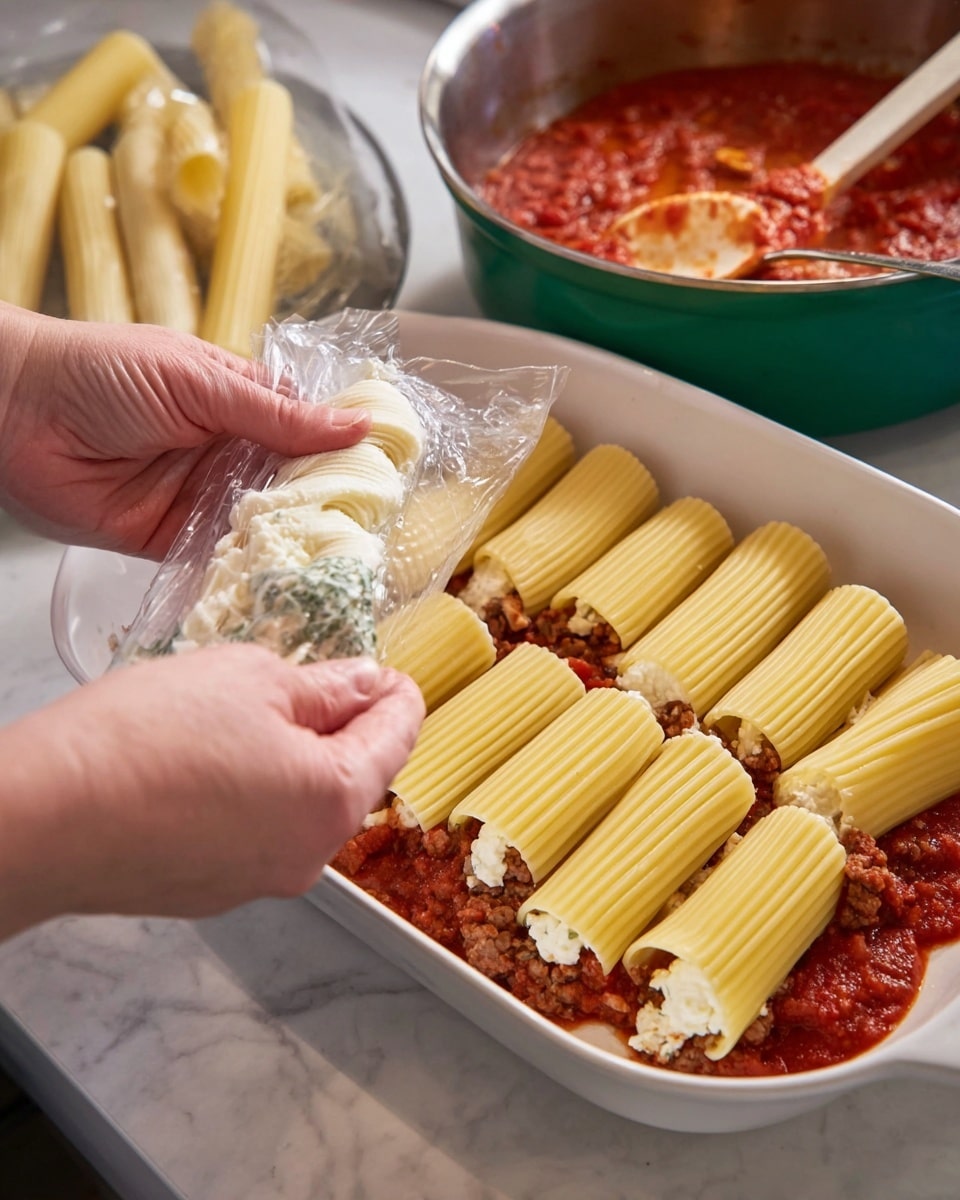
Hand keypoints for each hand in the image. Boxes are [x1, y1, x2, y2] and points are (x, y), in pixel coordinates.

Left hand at [0, 304, 369, 556]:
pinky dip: (248, 568)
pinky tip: (287, 581)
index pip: (310, 430)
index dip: (347, 452)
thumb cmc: (101, 372)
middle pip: (295, 485)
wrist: (14, 412)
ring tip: (345, 563)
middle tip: (376, 533)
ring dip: (295, 541)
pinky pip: (220, 558)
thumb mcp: (200, 382)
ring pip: (264, 525)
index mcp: (241, 402)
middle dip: (329, 505)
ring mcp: (203, 499)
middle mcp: (229, 453)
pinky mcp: (172, 541)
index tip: (391, 479)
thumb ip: (276, 413)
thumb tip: (357, 425)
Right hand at [0, 646, 424, 935]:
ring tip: (258, 714)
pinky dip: (255, 795)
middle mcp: (308, 856)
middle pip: (352, 779)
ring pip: (301, 808)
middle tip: (323, 680)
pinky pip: (255, 833)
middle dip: (346, 728)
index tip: (391, 672)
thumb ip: (325, 686)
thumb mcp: (252, 679)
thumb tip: (366, 685)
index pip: (395, 739)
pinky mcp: (209, 892)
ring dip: (298, 761)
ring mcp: (257, 882)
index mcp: (333, 799)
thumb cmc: (147, 737)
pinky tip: (215, 761)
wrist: (41, 818)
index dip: (398, 696)